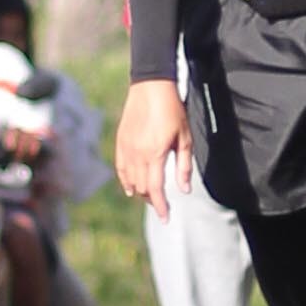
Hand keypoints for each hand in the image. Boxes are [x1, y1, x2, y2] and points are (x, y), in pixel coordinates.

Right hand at [114, 78, 190, 210]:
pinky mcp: (120, 142)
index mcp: (155, 154)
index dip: (160, 207)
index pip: (156, 189)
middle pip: (142, 188)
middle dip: (152, 200)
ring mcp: (126, 148)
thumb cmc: (172, 110)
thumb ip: (183, 166)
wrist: (151, 87)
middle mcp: (138, 154)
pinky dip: (126, 181)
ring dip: (140, 191)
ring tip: (151, 195)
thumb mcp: (185, 137)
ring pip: (130, 181)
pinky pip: (121, 169)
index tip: (166, 218)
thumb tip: (183, 190)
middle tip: (162, 205)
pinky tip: (131, 188)